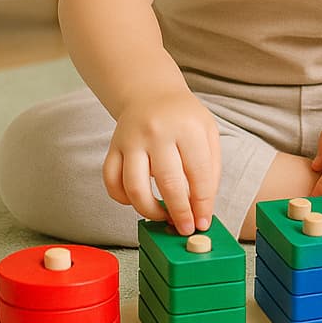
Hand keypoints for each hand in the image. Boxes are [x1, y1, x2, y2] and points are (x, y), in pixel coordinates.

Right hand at [103, 87, 220, 235]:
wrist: (151, 93)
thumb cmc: (184, 118)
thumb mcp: (208, 132)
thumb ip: (210, 169)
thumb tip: (203, 209)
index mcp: (187, 127)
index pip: (198, 174)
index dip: (202, 203)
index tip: (203, 223)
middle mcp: (157, 132)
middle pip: (168, 183)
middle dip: (179, 213)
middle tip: (184, 228)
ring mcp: (131, 140)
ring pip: (134, 187)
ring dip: (149, 211)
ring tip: (162, 216)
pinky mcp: (113, 147)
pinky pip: (111, 182)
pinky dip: (122, 199)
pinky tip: (137, 201)